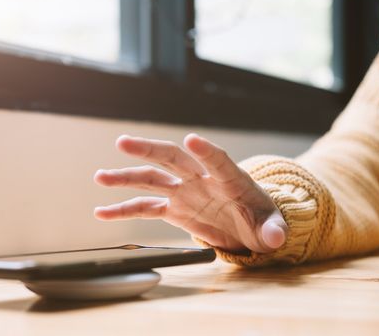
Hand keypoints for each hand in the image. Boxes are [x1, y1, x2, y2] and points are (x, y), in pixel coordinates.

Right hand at [93, 133, 287, 252]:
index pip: (219, 160)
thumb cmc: (263, 221)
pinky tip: (102, 212)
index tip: (192, 140)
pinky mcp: (174, 209)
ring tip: (100, 176)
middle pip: (174, 158)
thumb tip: (277, 238)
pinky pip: (145, 207)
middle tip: (124, 142)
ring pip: (152, 178)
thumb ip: (274, 230)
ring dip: (126, 176)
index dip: (206, 151)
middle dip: (149, 149)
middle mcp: (202, 180)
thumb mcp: (272, 227)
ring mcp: (185, 192)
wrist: (250, 227)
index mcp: (230, 179)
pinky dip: (124, 209)